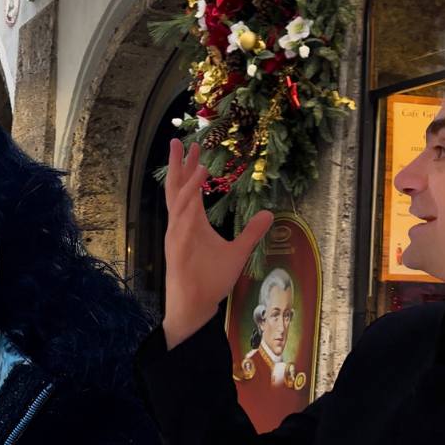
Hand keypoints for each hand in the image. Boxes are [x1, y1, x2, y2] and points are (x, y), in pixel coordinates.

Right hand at [162, 139, 272, 349]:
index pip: (189, 189)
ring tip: (197, 160)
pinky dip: (186, 208)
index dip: (191, 168)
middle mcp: (181, 224)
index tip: (197, 148)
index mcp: (192, 222)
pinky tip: (193, 195)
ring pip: (178, 202)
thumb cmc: (210, 280)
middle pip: (176, 188)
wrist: (195, 304)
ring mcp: (176, 235)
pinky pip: (181, 224)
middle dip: (177, 164)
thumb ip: (251, 232)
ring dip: (186, 181)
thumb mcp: (238, 252)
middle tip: (178, 140)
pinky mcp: (176, 248)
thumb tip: (268, 213)